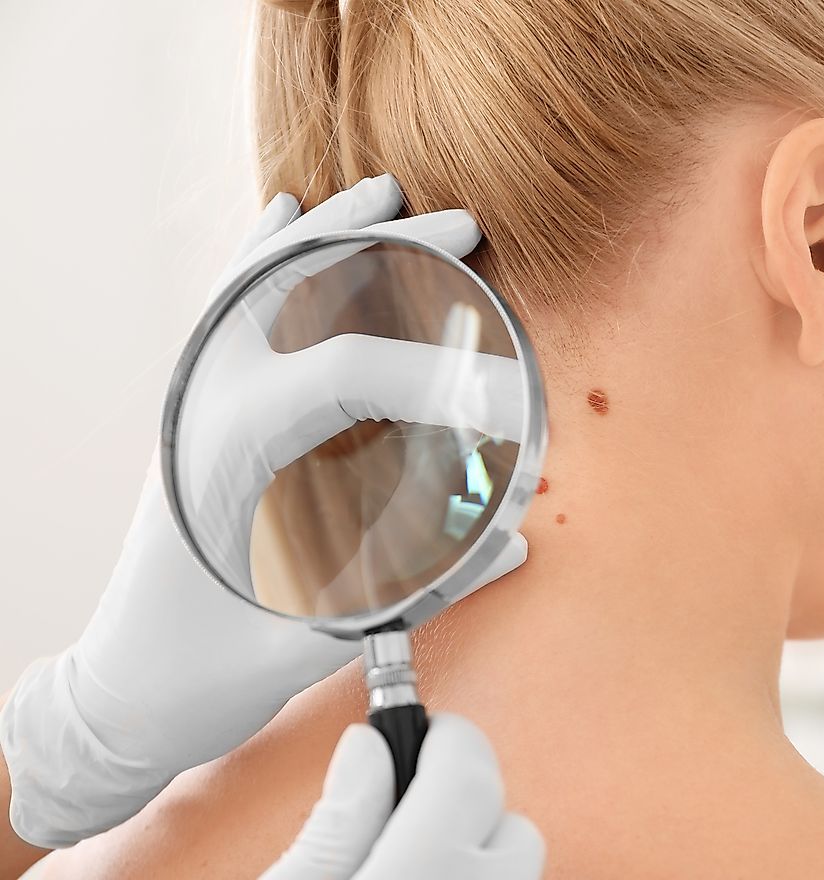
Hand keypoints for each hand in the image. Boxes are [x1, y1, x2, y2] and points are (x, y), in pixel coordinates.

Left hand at [0, 175, 528, 847]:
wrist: (119, 695)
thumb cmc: (205, 675)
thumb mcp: (314, 643)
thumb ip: (420, 589)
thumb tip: (516, 539)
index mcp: (225, 453)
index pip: (345, 372)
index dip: (440, 374)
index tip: (514, 396)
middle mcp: (200, 408)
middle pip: (293, 290)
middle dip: (383, 249)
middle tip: (463, 228)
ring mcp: (188, 404)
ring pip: (252, 284)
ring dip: (323, 232)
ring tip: (386, 194)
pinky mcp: (192, 415)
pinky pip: (222, 310)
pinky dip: (257, 255)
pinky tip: (284, 212)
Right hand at [260, 714, 543, 879]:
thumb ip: (335, 821)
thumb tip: (368, 745)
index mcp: (417, 872)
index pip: (468, 774)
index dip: (447, 737)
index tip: (424, 730)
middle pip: (512, 824)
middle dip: (470, 798)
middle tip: (415, 795)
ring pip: (518, 866)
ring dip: (480, 847)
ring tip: (420, 846)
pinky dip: (479, 875)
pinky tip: (432, 875)